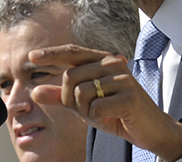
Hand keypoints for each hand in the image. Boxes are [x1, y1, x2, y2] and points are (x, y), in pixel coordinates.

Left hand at [28, 44, 181, 160]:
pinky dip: (98, 118)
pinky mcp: (129, 96)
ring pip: (80, 93)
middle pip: (70, 77)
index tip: (31, 56)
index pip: (72, 52)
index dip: (51, 53)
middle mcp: (112, 64)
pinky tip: (111, 118)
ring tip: (102, 114)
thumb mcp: (84, 105)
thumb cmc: (117, 113)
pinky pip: (96, 107)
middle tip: (89, 111)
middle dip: (70, 101)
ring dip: (85, 111)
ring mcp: (122, 78)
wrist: (150, 129)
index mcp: (102, 61)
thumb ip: (60, 97)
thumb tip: (34, 91)